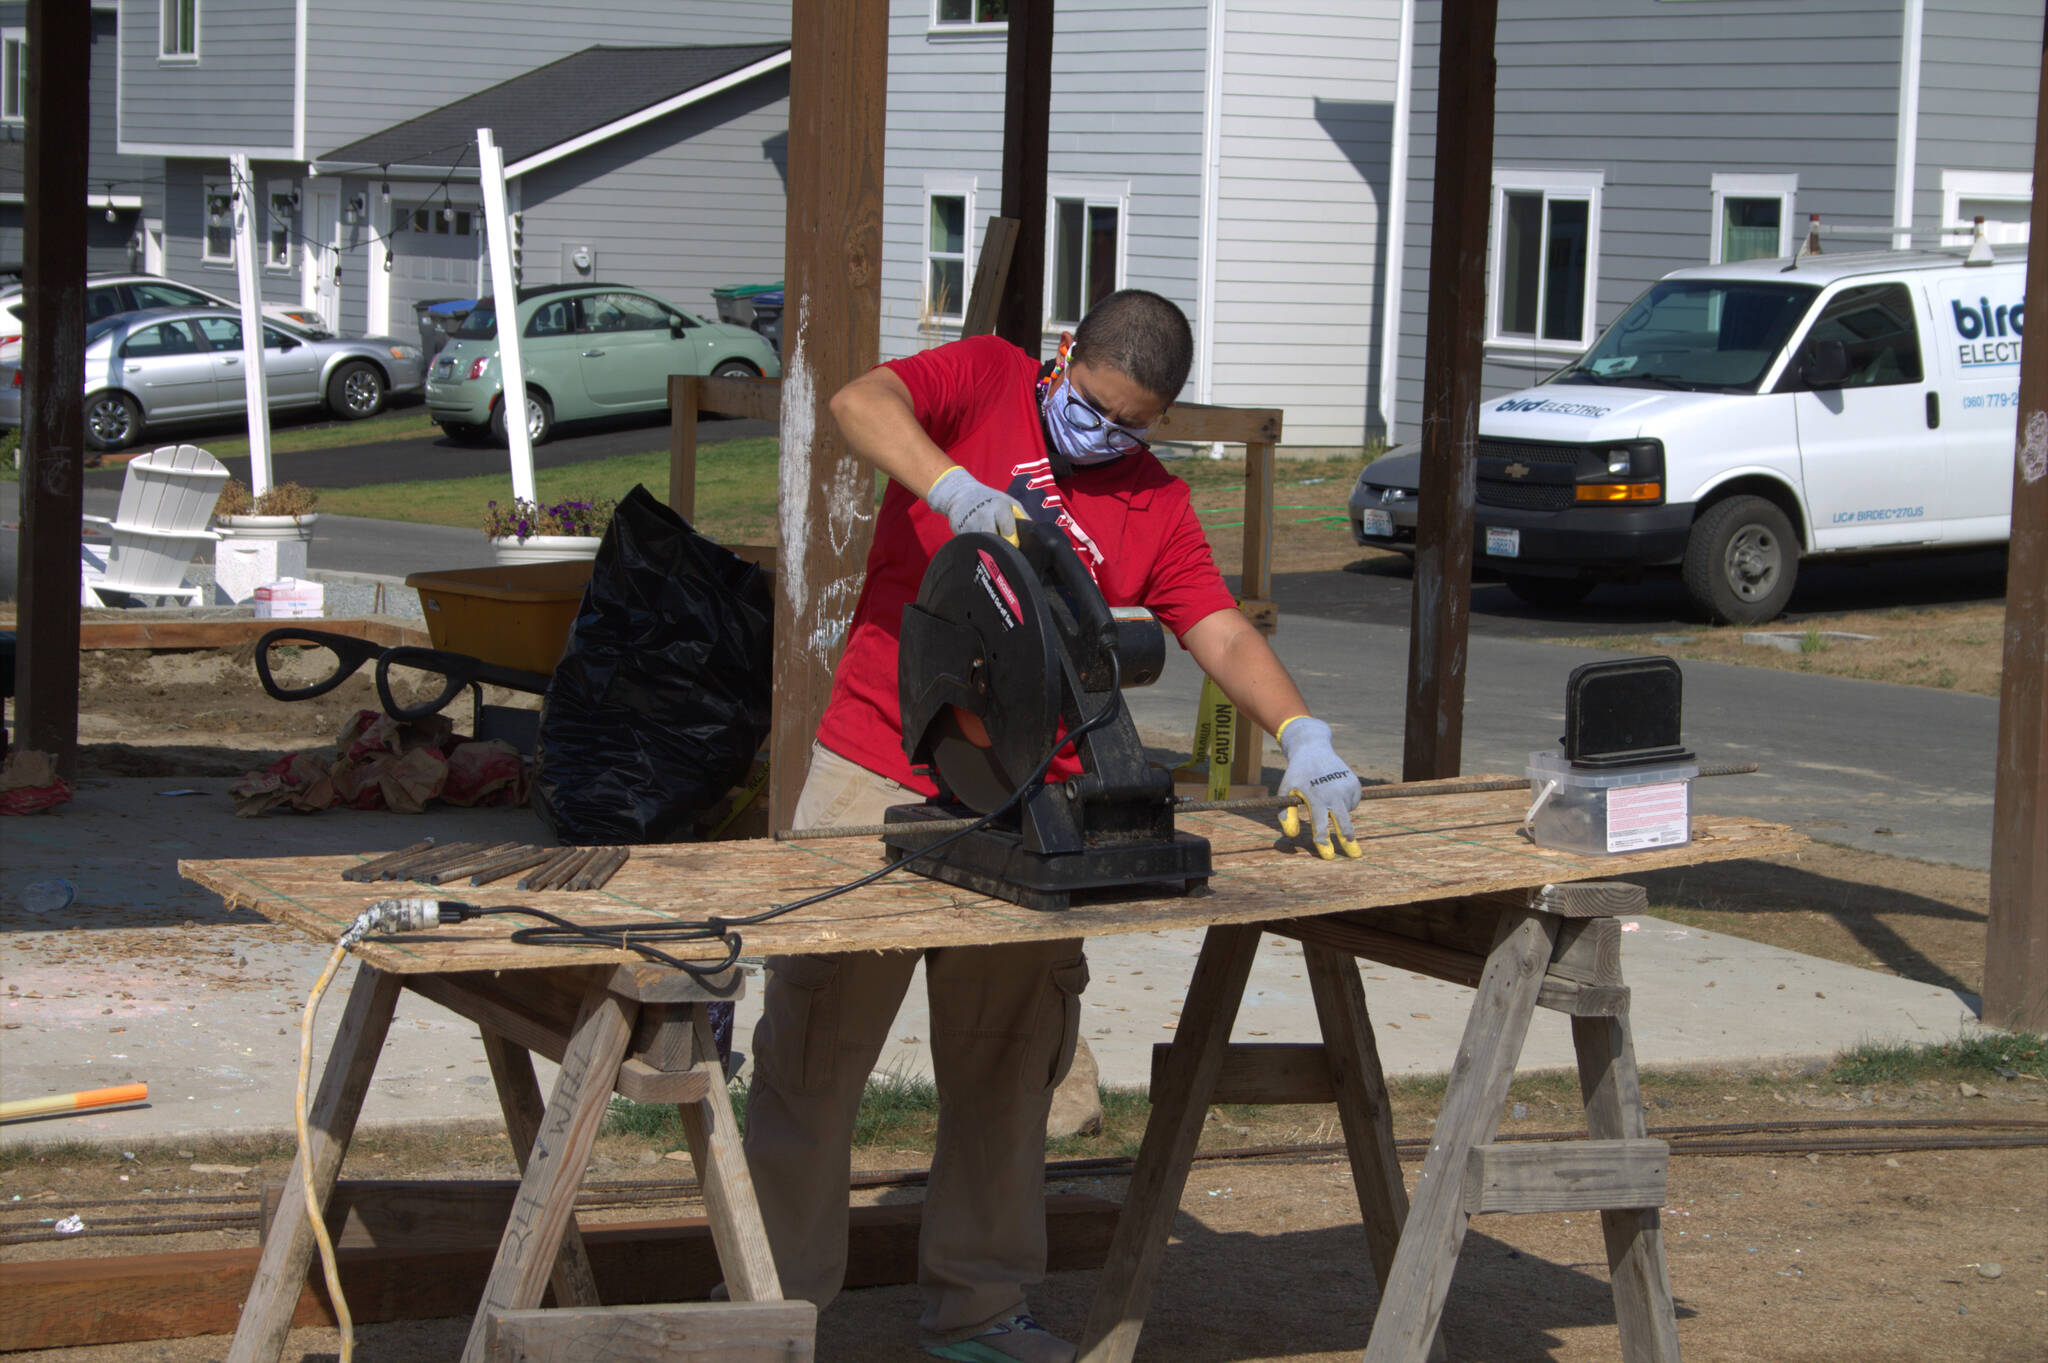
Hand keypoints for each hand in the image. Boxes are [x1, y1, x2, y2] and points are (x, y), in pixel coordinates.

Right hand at [925, 465, 1025, 542]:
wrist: (960, 492)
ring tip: (989, 540)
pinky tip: (977, 537)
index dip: (1012, 540)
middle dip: (1000, 546)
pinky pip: (972, 545)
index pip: (1009, 532)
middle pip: (996, 542)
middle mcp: (984, 515)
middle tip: (1000, 545)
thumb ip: (1022, 517)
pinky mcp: (959, 532)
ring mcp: (970, 524)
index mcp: (999, 507)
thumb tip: (1033, 533)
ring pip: (983, 545)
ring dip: (988, 546)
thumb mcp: (1009, 502)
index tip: (1011, 541)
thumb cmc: (989, 498)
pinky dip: (976, 545)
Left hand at [1275, 715, 1360, 858]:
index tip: (1328, 855)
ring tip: (1325, 794)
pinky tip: (1334, 790)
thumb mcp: (1287, 790)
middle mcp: (1334, 793)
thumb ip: (1286, 813)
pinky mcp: (1355, 784)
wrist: (1314, 749)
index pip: (1320, 824)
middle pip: (1343, 822)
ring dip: (1338, 812)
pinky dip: (1345, 802)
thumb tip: (1291, 835)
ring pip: (1346, 812)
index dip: (1323, 841)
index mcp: (1316, 797)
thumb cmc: (1297, 773)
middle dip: (1348, 839)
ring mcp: (1347, 788)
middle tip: (1354, 853)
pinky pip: (1352, 803)